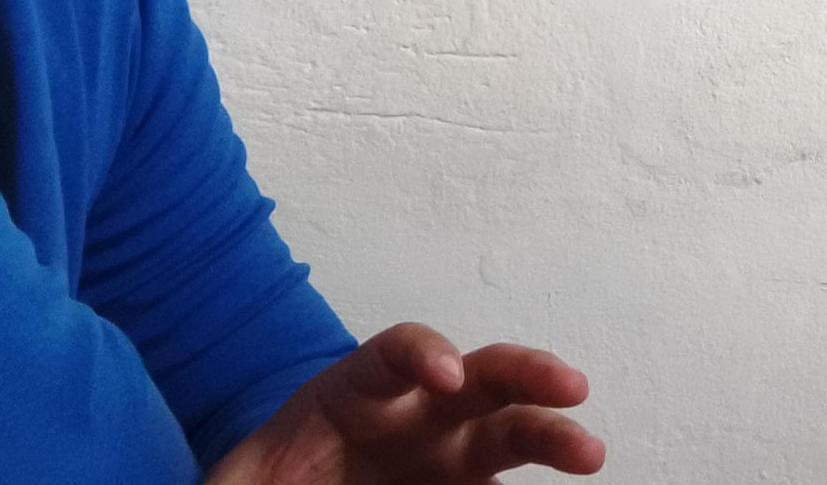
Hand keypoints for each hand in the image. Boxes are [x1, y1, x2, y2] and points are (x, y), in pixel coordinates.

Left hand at [208, 322, 605, 484]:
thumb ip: (237, 482)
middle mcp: (419, 411)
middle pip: (482, 375)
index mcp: (361, 389)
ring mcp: (449, 453)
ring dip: (553, 433)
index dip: (426, 354)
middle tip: (570, 386)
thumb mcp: (241, 479)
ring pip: (513, 430)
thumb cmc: (272, 476)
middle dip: (528, 373)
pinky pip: (502, 484)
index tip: (446, 376)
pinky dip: (535, 482)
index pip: (398, 353)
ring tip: (589, 453)